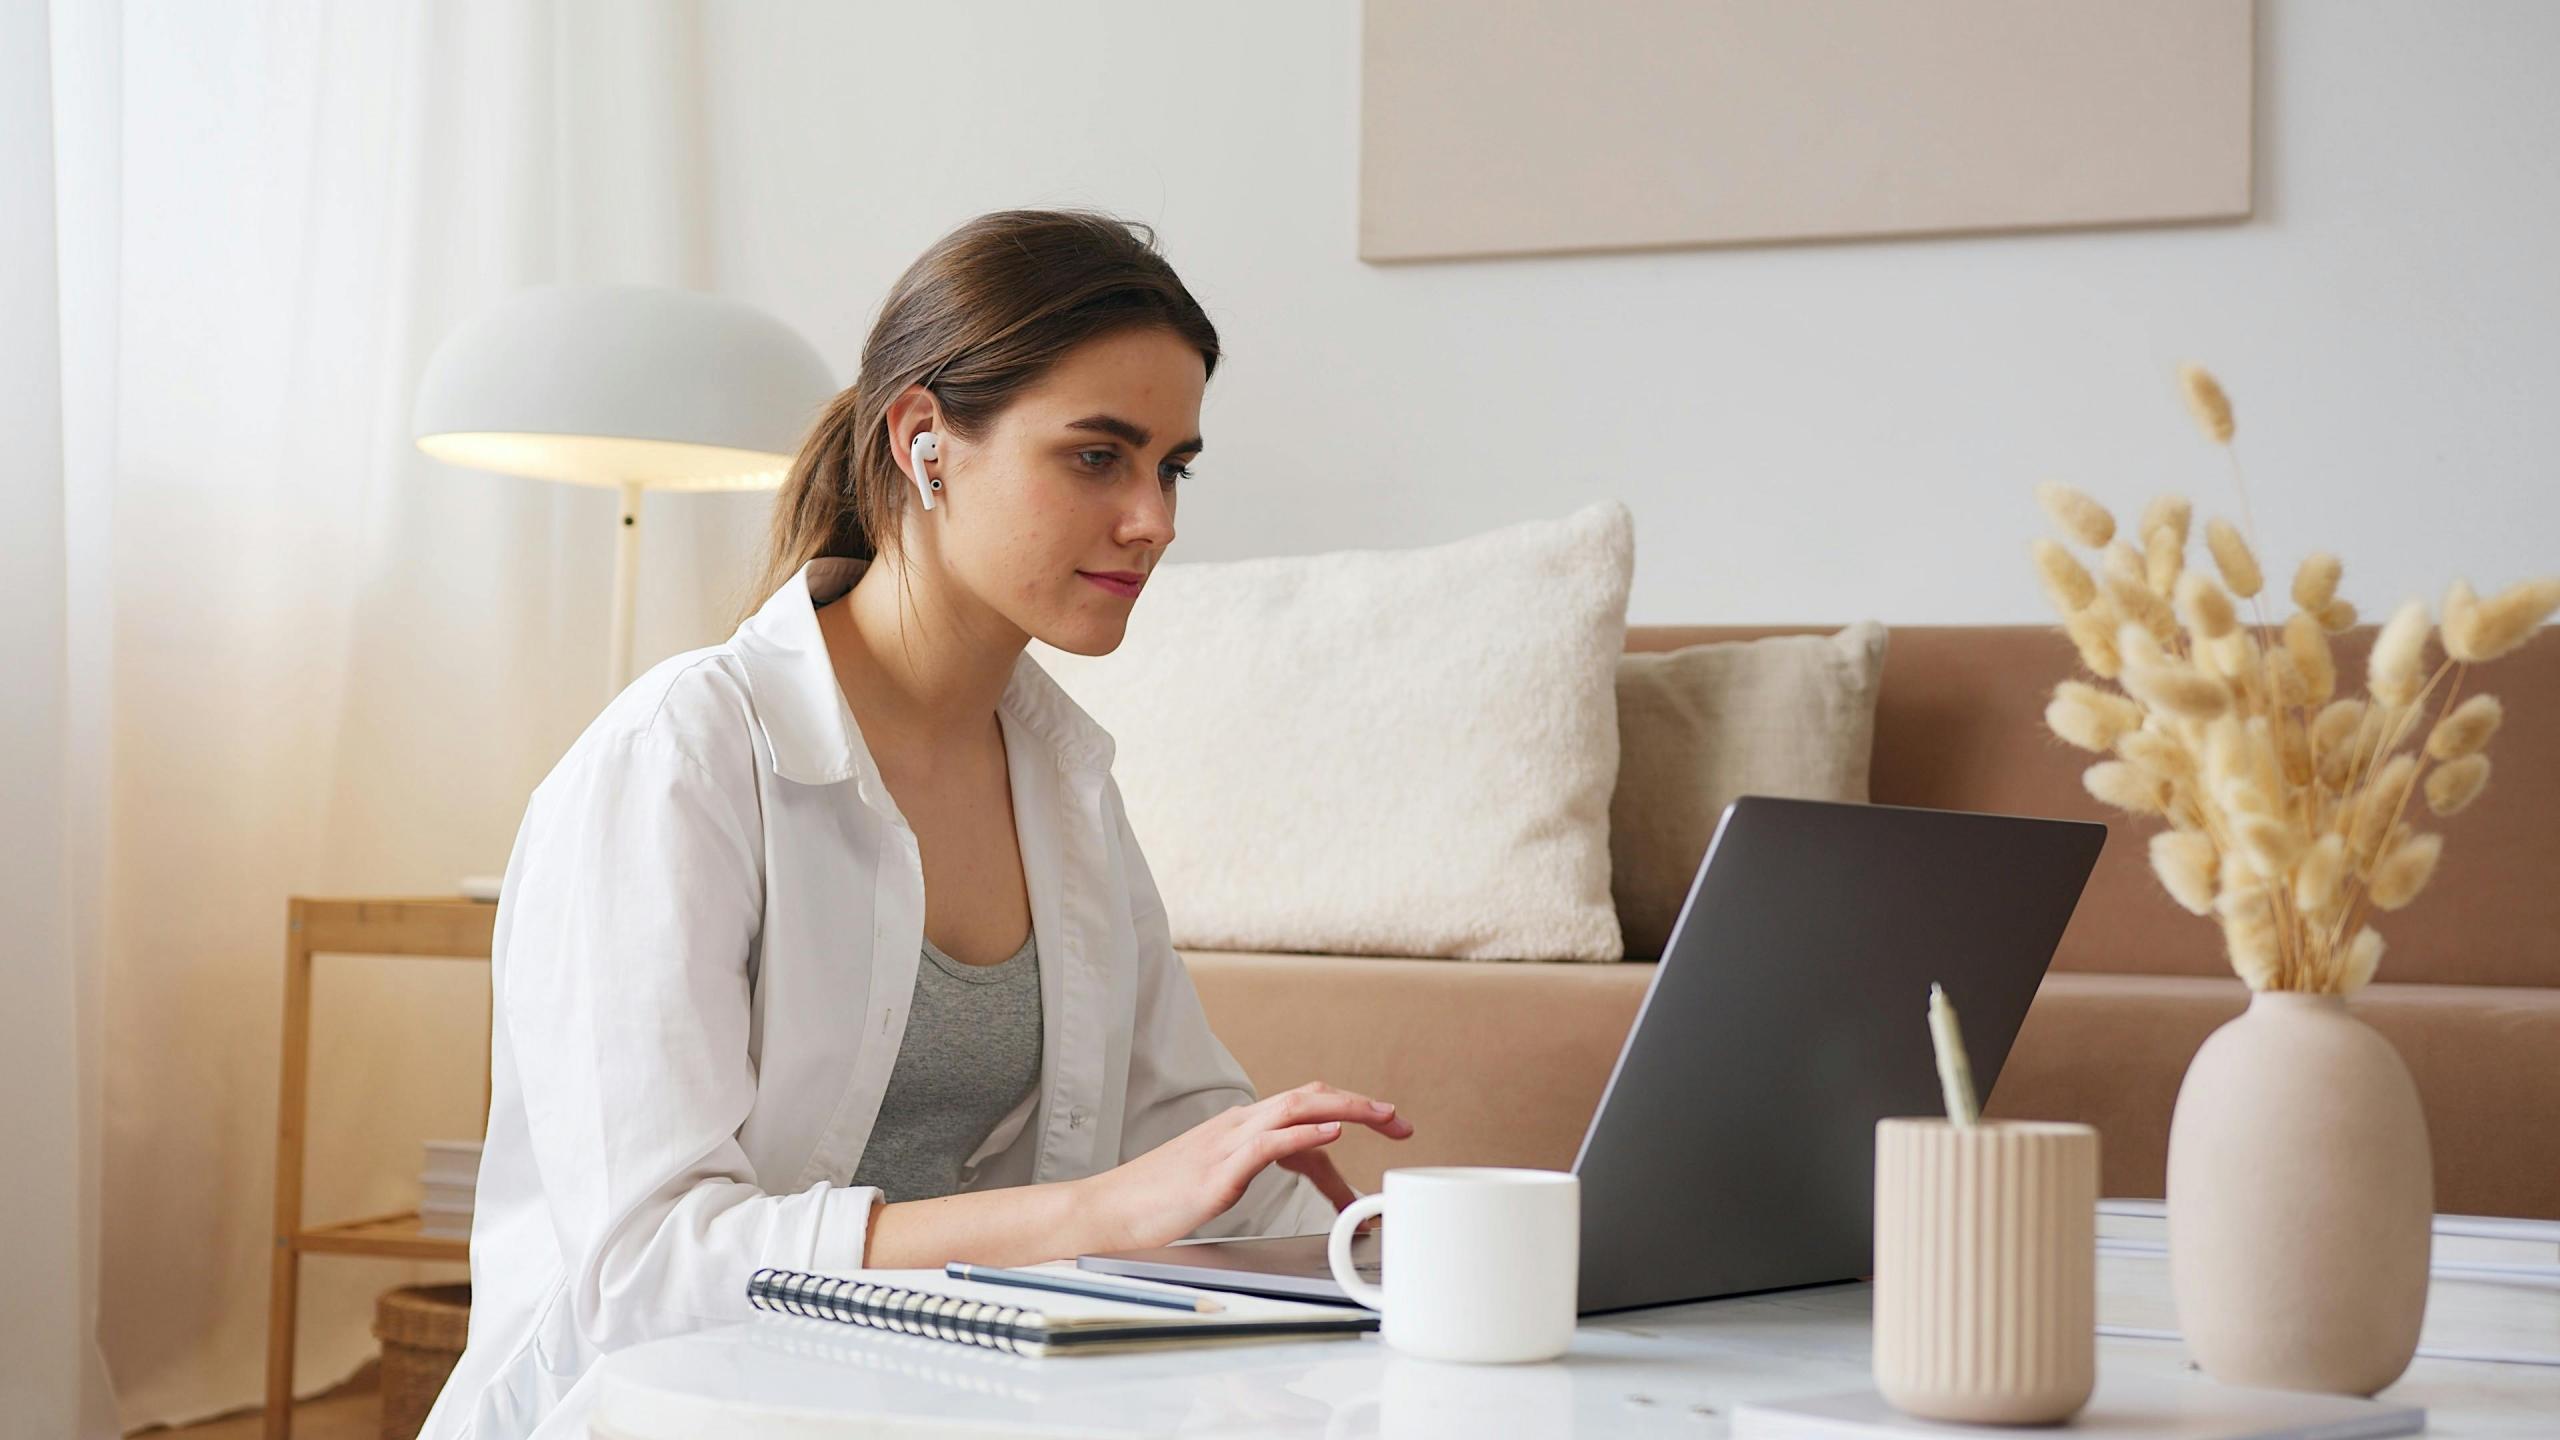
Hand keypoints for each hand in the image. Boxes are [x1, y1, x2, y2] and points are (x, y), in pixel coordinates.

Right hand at [1078, 1081, 1413, 1252]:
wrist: (1106, 1211)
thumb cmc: (1157, 1200)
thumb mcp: (1218, 1177)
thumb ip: (1255, 1165)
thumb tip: (1293, 1170)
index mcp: (1239, 1126)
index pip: (1305, 1104)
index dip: (1351, 1109)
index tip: (1388, 1123)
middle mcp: (1238, 1125)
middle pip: (1311, 1096)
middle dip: (1361, 1105)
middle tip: (1401, 1122)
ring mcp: (1227, 1143)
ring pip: (1296, 1108)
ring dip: (1347, 1109)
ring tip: (1383, 1116)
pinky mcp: (1217, 1170)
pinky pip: (1268, 1143)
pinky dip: (1304, 1134)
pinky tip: (1331, 1136)